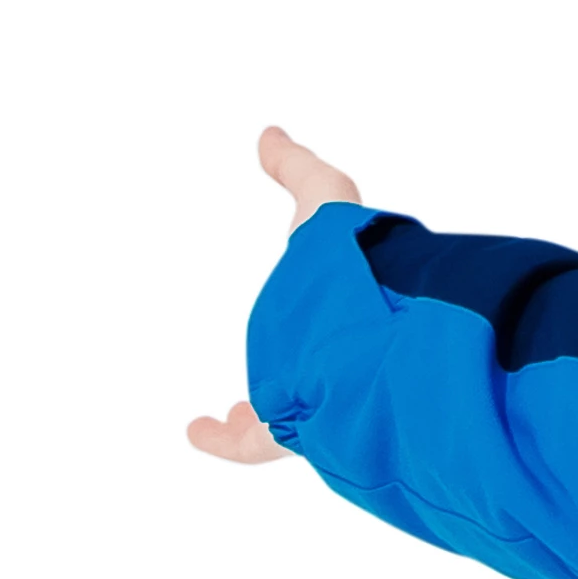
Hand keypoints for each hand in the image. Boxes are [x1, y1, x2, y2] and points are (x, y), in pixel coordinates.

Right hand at [190, 127, 362, 464]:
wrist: (381, 339)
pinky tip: (196, 431)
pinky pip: (254, 444)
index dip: (313, 312)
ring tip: (234, 415)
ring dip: (263, 413)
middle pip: (316, 371)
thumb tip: (269, 134)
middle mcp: (342, 359)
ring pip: (290, 413)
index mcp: (348, 311)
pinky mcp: (291, 431)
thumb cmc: (362, 269)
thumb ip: (299, 169)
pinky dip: (225, 441)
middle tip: (272, 376)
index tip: (294, 313)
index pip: (330, 314)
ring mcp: (319, 402)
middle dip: (294, 375)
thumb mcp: (327, 201)